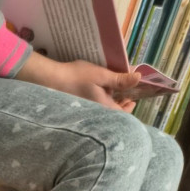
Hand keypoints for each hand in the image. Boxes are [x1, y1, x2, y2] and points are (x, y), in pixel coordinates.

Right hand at [17, 51, 139, 109]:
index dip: (128, 108)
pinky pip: (93, 110)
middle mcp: (95, 115)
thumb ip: (120, 79)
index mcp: (103, 108)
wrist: (51, 81)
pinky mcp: (78, 110)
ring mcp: (85, 114)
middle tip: (126, 97)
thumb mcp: (101, 76)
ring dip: (109, 104)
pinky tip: (98, 94)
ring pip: (102, 112)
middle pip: (111, 114)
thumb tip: (139, 78)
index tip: (133, 100)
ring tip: (113, 93)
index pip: (121, 113)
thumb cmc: (77, 77)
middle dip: (120, 106)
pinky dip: (99, 103)